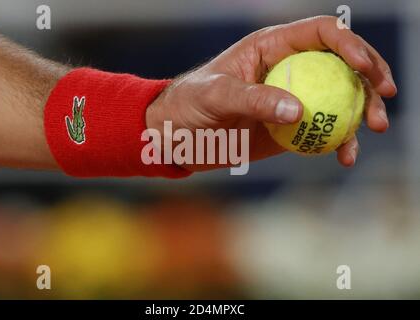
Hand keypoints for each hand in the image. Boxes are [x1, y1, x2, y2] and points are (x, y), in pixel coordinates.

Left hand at [146, 16, 396, 171]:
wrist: (179, 136)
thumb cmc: (190, 105)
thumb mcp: (215, 96)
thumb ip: (253, 99)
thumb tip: (298, 110)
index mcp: (273, 47)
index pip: (322, 34)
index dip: (350, 45)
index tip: (366, 69)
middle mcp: (290, 68)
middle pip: (343, 65)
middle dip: (371, 78)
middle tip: (385, 100)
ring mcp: (294, 98)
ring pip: (341, 99)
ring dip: (363, 112)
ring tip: (374, 129)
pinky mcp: (291, 127)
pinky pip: (324, 130)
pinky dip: (340, 141)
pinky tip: (345, 155)